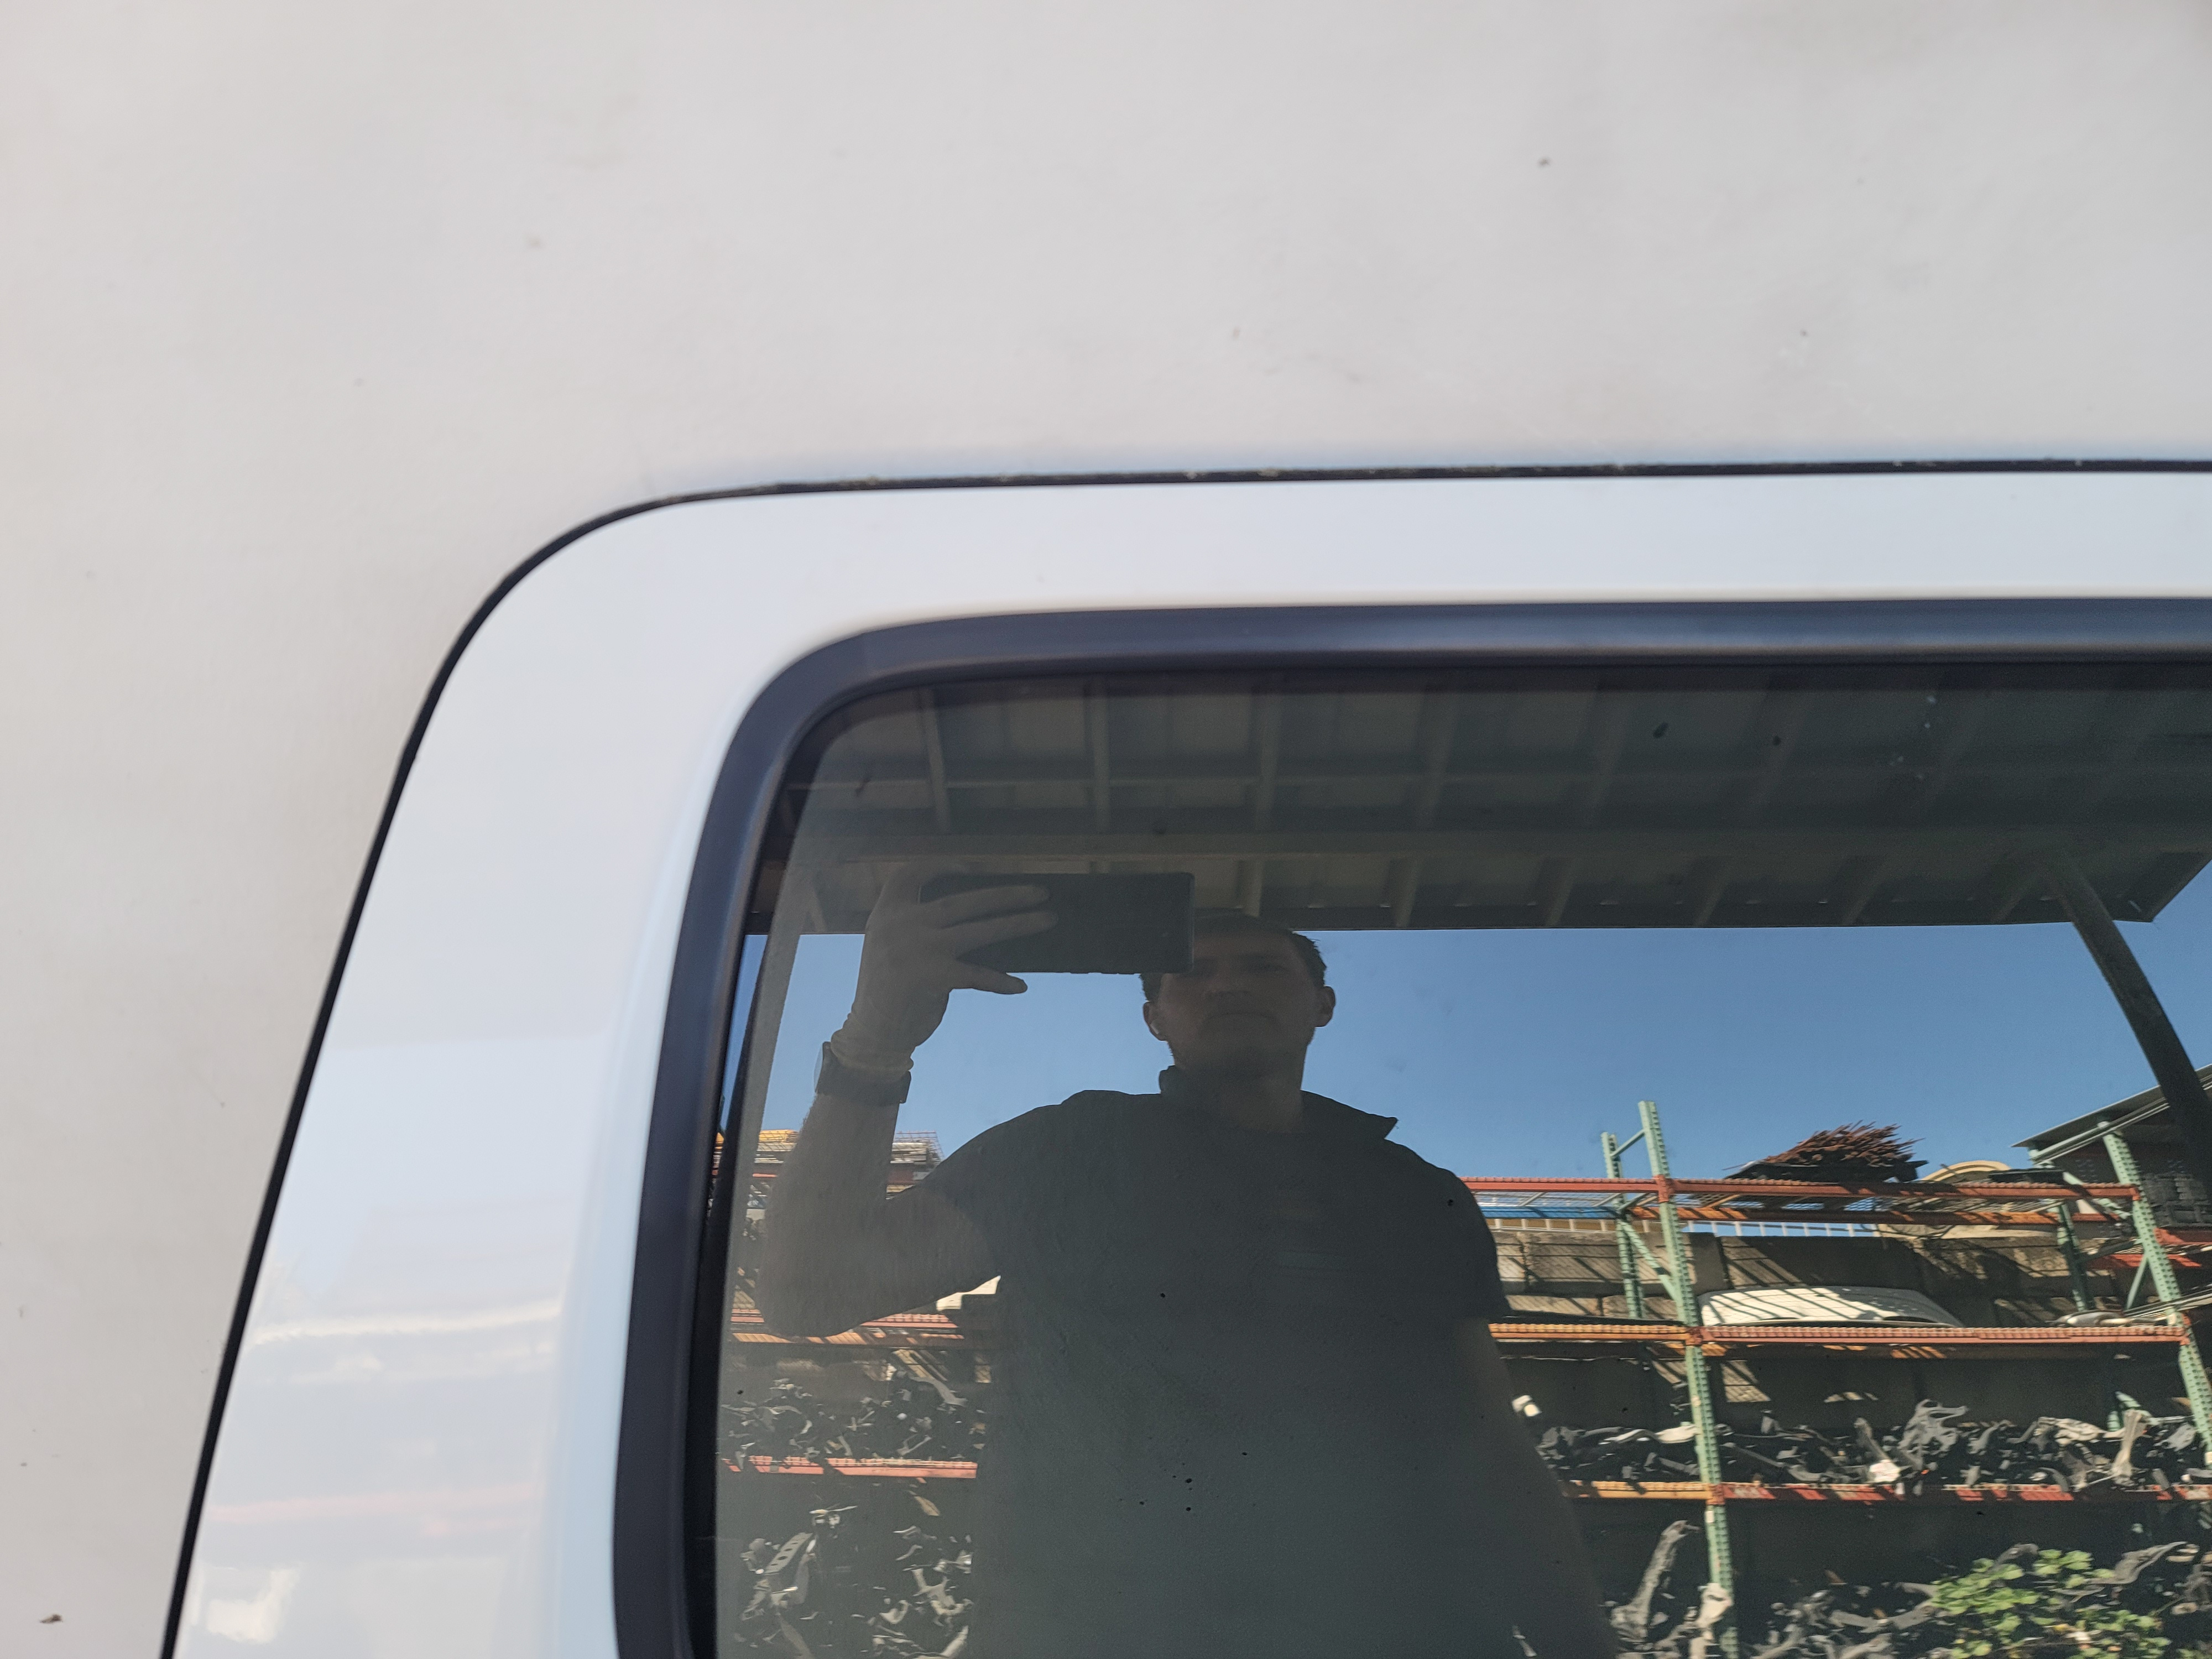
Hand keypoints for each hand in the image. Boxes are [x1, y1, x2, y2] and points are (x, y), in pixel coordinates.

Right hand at [833, 865, 1054, 1068]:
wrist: (872, 1032)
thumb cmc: (888, 988)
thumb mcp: (888, 944)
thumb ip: (916, 924)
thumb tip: (975, 912)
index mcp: (887, 913)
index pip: (910, 874)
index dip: (940, 866)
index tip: (971, 868)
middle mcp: (901, 925)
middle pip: (961, 901)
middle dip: (1005, 895)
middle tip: (1040, 891)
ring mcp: (918, 950)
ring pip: (978, 930)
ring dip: (1017, 924)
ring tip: (1047, 919)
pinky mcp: (932, 978)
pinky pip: (977, 976)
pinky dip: (1000, 982)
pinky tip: (1020, 987)